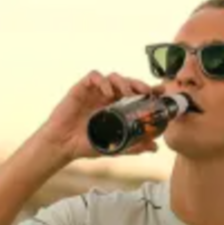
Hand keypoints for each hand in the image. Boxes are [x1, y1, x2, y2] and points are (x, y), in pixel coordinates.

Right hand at [35, 71, 163, 160]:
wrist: (63, 145)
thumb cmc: (87, 144)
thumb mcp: (116, 147)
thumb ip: (134, 146)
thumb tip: (155, 147)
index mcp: (117, 107)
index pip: (136, 93)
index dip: (149, 90)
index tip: (161, 93)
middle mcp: (107, 97)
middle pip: (127, 82)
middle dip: (139, 84)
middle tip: (147, 91)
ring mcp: (94, 92)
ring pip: (113, 77)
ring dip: (123, 82)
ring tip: (127, 93)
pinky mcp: (81, 88)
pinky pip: (94, 77)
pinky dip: (103, 81)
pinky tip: (108, 93)